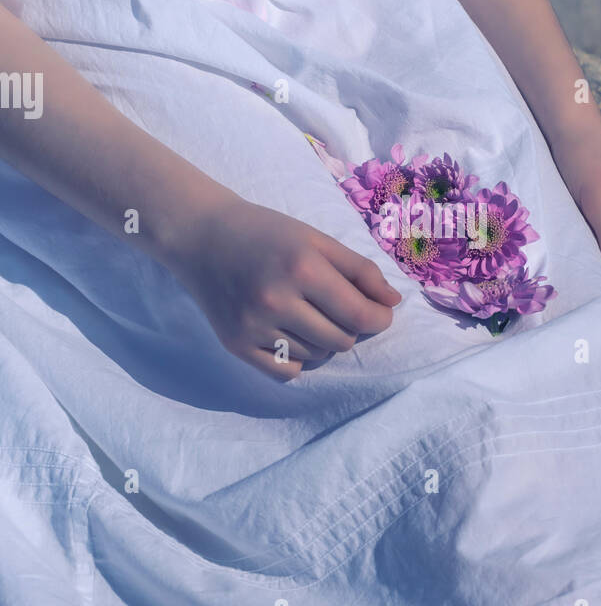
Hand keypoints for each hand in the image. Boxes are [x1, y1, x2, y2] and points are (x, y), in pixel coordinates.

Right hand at [166, 192, 401, 379]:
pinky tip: (291, 335)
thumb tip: (393, 303)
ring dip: (323, 342)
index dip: (379, 319)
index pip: (359, 315)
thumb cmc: (266, 234)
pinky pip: (286, 372)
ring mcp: (253, 326)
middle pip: (341, 341)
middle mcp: (276, 300)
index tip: (380, 314)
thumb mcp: (317, 240)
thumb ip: (360, 270)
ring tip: (308, 315)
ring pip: (317, 357)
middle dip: (350, 329)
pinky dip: (298, 359)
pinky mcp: (236, 344)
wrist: (201, 237)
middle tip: (338, 309)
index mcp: (302, 268)